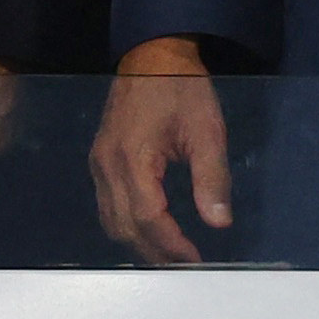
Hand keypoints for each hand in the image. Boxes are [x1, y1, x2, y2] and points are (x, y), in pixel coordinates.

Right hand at [90, 36, 235, 265]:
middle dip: (155, 252)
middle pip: (124, 227)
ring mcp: (98, 164)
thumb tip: (219, 223)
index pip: (147, 218)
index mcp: (132, 159)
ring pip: (111, 222)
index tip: (195, 260)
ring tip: (171, 254)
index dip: (170, 245)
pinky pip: (108, 206)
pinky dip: (128, 225)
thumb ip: (212, 178)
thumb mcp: (207, 129)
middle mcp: (106, 167)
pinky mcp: (100, 160)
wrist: (153, 53)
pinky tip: (151, 229)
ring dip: (139, 243)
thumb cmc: (182, 87)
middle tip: (186, 265)